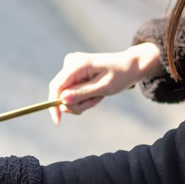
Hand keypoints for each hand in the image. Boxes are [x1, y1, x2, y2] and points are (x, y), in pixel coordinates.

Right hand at [48, 43, 162, 124]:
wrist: (130, 66)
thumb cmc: (120, 75)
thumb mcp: (104, 87)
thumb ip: (83, 93)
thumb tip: (62, 100)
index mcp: (77, 64)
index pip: (57, 86)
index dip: (54, 104)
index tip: (58, 121)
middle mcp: (71, 62)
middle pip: (61, 92)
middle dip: (77, 103)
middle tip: (96, 101)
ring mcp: (72, 66)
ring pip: (67, 94)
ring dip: (83, 101)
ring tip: (99, 96)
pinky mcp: (74, 72)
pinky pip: (72, 91)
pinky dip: (84, 97)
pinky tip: (96, 93)